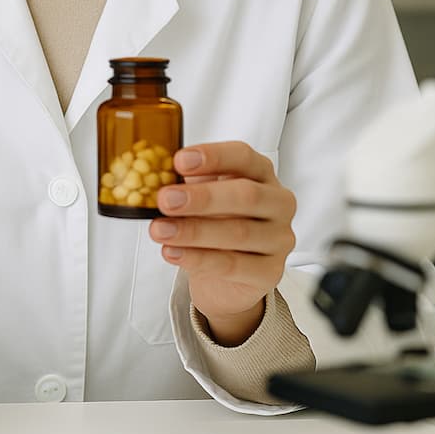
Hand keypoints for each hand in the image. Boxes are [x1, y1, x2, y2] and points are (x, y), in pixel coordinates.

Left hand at [149, 141, 296, 345]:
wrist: (229, 276)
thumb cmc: (218, 223)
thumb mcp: (204, 196)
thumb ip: (188, 183)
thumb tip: (156, 176)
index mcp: (261, 173)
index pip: (243, 157)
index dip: (213, 157)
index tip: (180, 161)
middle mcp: (277, 203)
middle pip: (246, 195)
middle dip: (202, 198)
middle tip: (166, 200)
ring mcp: (279, 239)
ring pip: (238, 233)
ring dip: (194, 231)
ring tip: (160, 230)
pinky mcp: (270, 272)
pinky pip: (233, 265)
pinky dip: (199, 259)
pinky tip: (173, 252)